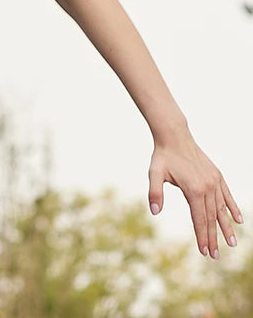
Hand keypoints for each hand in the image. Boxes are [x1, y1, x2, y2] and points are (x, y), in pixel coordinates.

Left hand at [148, 129, 242, 258]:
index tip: (204, 252)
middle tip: (215, 256)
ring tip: (232, 243)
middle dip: (213, 238)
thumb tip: (154, 212)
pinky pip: (227, 195)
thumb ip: (155, 193)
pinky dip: (233, 208)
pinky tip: (238, 220)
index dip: (202, 236)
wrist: (174, 136)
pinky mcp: (217, 176)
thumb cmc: (163, 156)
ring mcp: (214, 181)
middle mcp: (208, 187)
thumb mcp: (154, 173)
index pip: (199, 218)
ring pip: (222, 209)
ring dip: (226, 227)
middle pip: (211, 218)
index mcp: (193, 190)